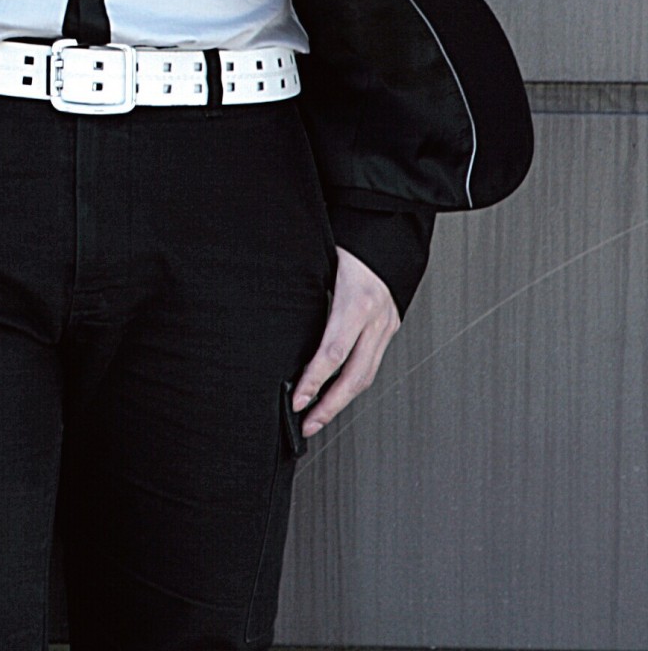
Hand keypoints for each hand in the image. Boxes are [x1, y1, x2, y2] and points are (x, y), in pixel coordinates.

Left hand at [292, 247, 400, 437]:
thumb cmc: (348, 248)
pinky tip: (335, 394)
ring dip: (341, 402)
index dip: (313, 380)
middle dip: (329, 406)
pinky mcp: (389, 330)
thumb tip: (273, 320)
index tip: (296, 399)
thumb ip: (303, 294)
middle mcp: (376, 321)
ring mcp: (386, 327)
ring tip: (318, 418)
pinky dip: (352, 384)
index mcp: (356, 303)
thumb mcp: (321, 265)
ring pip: (366, 376)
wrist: (385, 237)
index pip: (332, 353)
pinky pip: (371, 364)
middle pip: (354, 376)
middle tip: (306, 425)